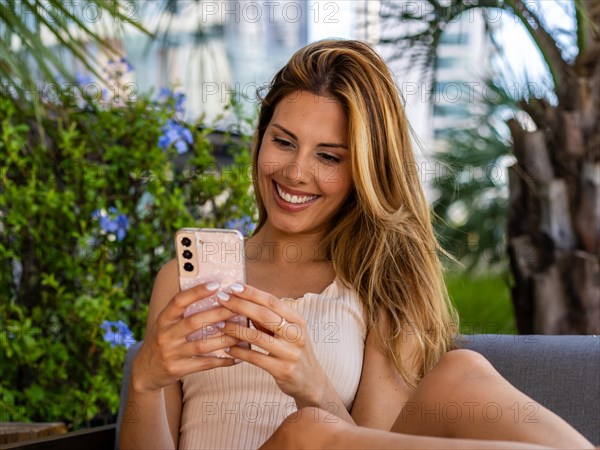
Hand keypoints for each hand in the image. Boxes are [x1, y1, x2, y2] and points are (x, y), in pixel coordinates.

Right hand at [131, 282, 239, 392]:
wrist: (146, 371)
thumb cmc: (164, 340)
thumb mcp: (167, 323)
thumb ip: (184, 312)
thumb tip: (215, 294)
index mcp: (163, 319)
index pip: (179, 301)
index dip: (196, 292)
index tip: (216, 284)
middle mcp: (165, 335)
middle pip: (194, 322)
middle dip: (219, 314)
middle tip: (238, 308)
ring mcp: (171, 353)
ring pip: (202, 344)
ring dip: (225, 338)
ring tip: (243, 333)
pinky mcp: (177, 369)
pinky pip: (205, 364)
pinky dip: (223, 360)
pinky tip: (238, 356)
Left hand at [217, 284, 327, 404]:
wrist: (310, 381)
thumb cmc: (294, 351)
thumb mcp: (288, 332)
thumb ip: (269, 319)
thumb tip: (243, 302)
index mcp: (298, 321)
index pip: (272, 302)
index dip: (252, 293)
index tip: (233, 286)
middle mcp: (296, 335)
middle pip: (264, 315)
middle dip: (240, 305)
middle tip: (221, 298)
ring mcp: (290, 353)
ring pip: (257, 337)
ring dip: (235, 329)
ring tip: (219, 324)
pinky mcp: (282, 370)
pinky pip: (255, 358)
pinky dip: (239, 352)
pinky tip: (227, 348)